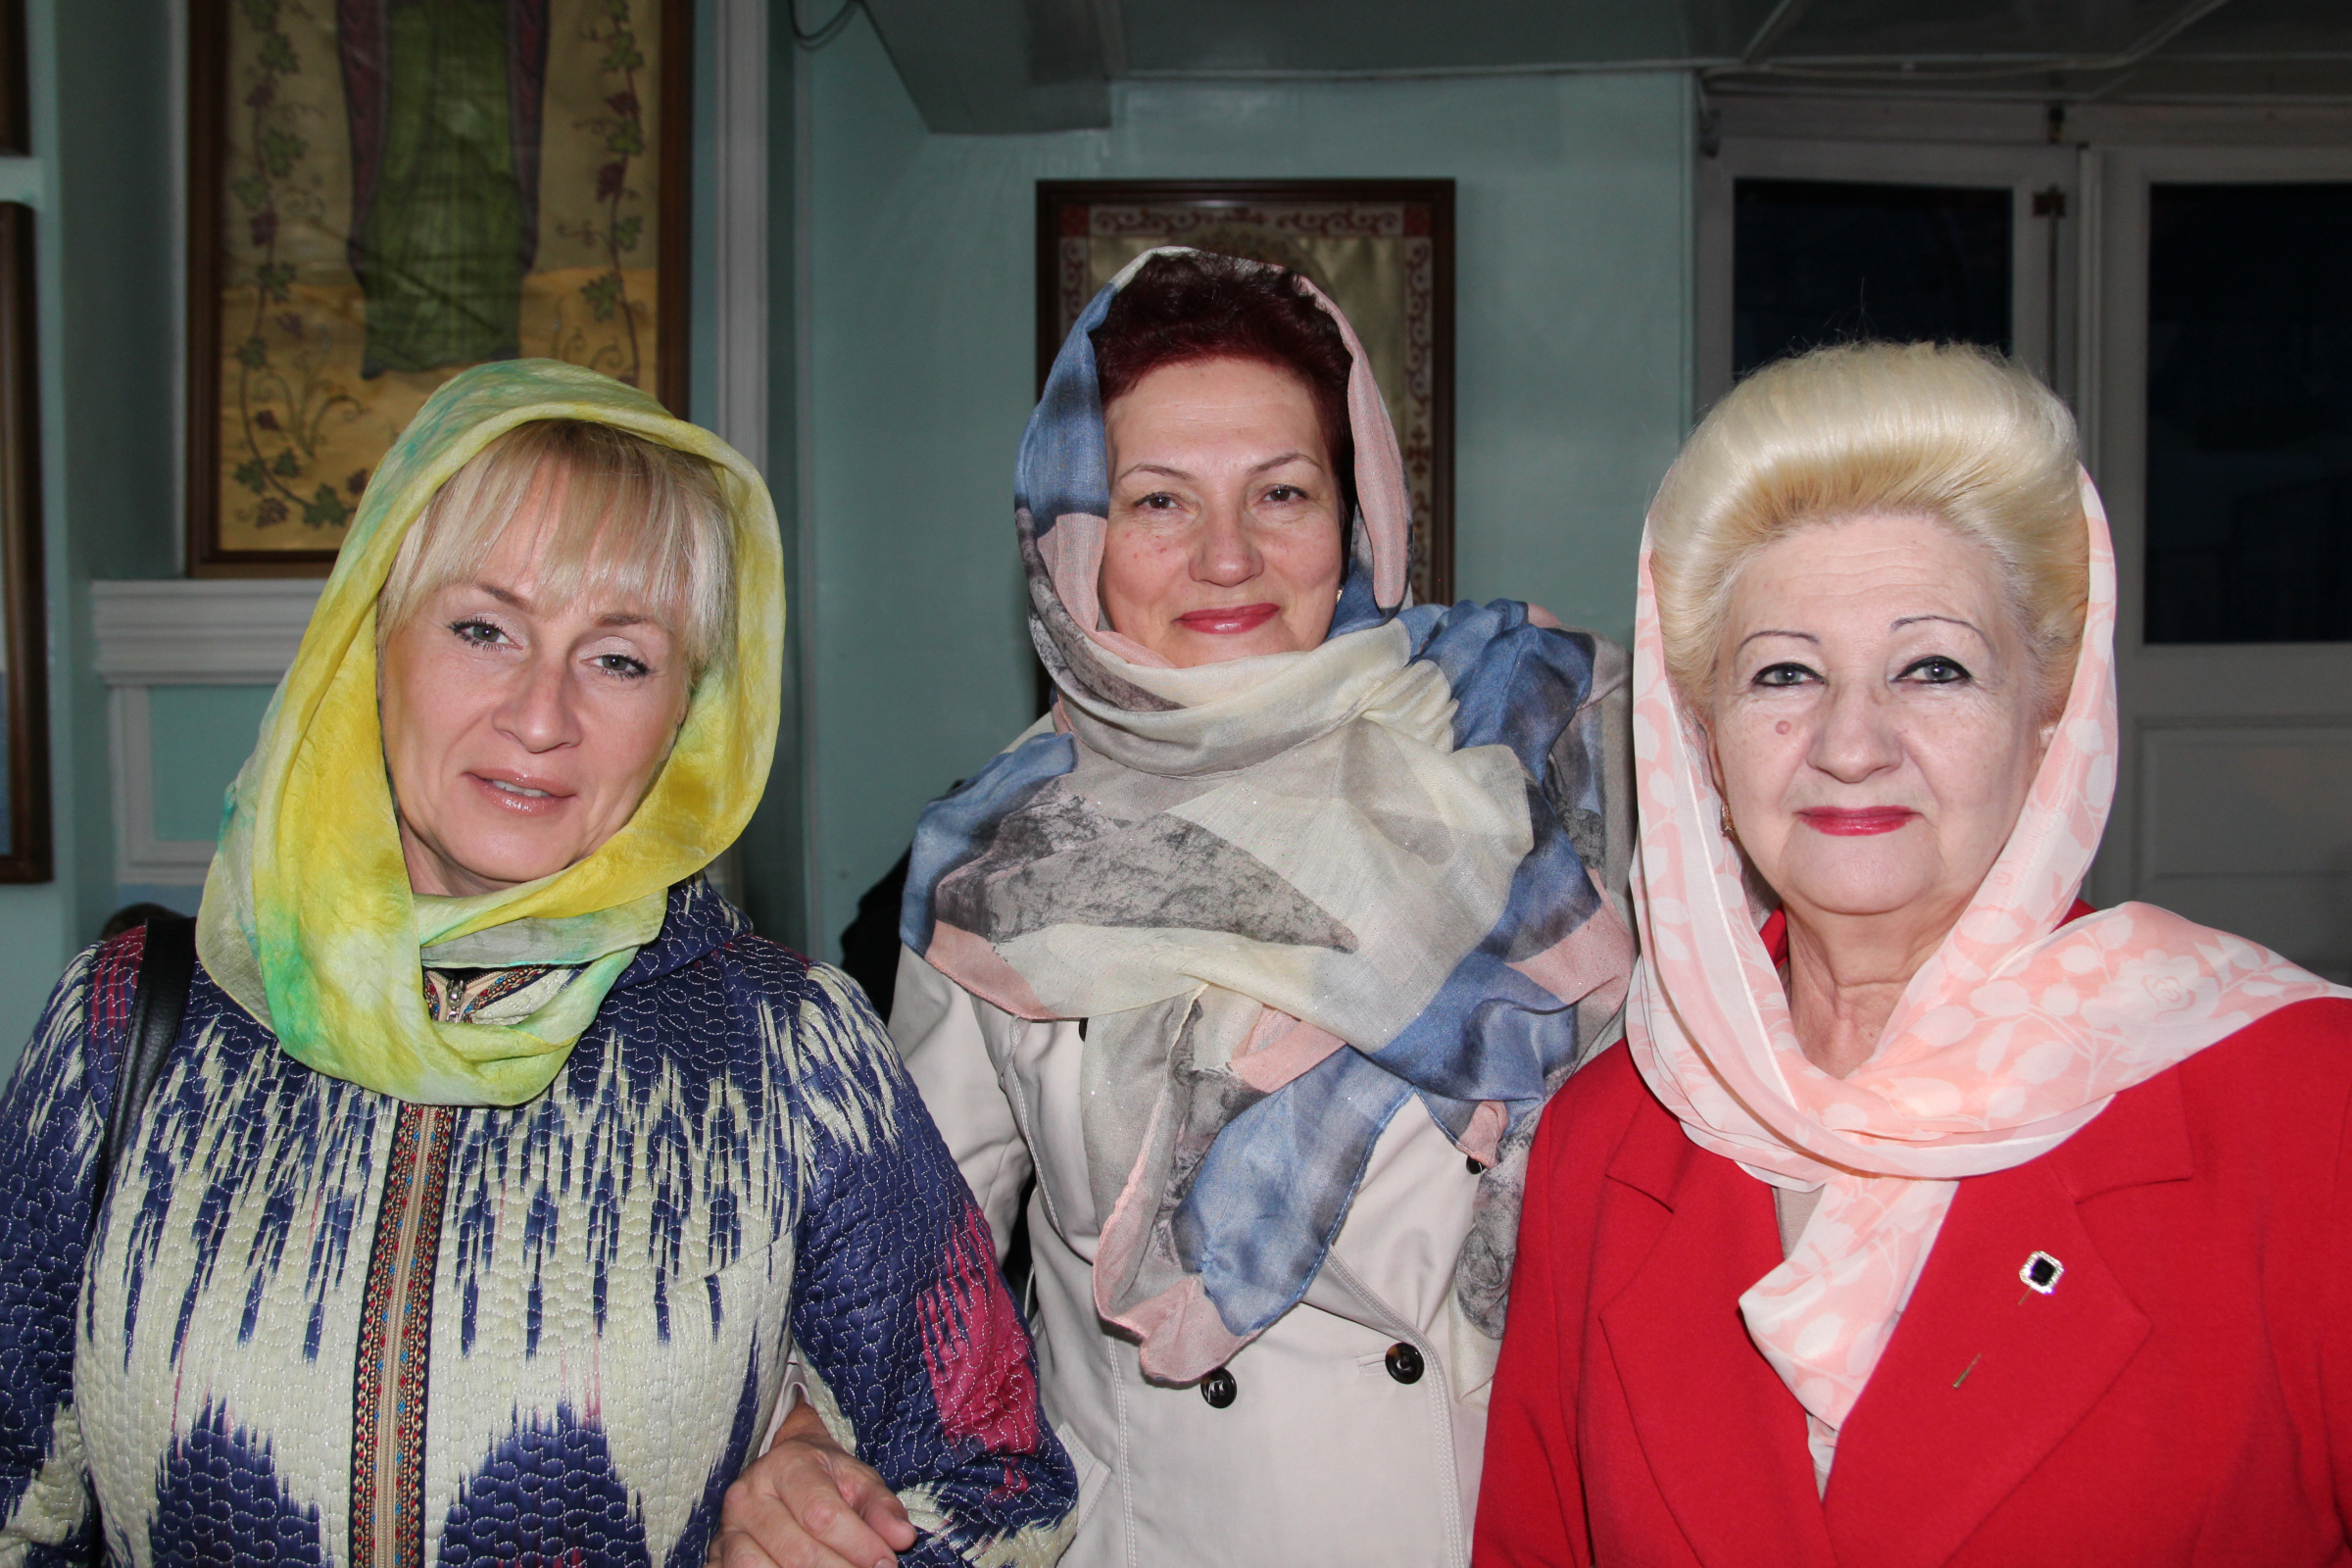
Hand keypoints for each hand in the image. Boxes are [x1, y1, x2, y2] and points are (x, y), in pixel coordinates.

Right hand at [706, 1398, 919, 1567]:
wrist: (784, 1469)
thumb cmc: (827, 1477)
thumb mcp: (858, 1480)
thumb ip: (881, 1508)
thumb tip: (902, 1538)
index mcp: (786, 1466)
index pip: (821, 1514)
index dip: (858, 1545)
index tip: (886, 1563)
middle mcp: (748, 1495)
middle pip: (796, 1550)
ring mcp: (728, 1528)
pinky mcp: (717, 1554)